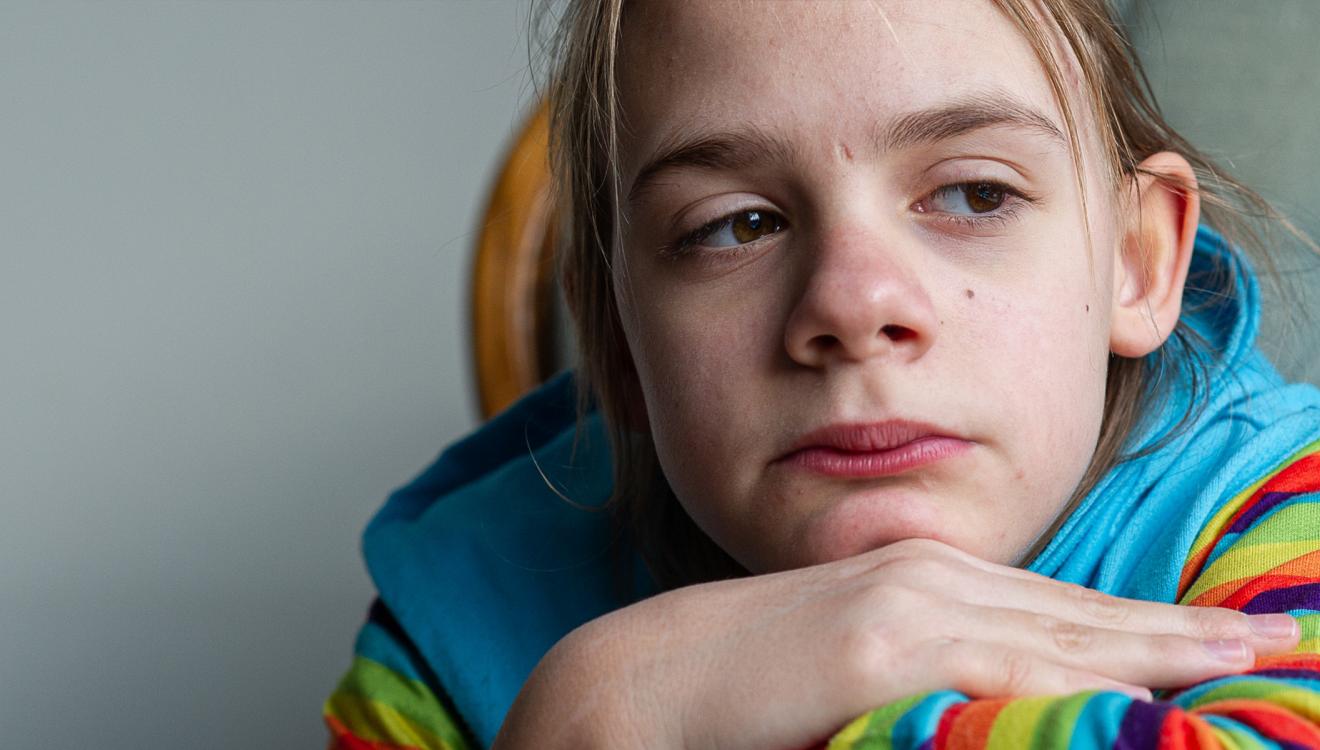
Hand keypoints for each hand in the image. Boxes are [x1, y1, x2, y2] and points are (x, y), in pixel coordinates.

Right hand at [494, 538, 1298, 749]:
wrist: (639, 683)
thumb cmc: (737, 684)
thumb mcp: (844, 664)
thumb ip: (921, 669)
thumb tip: (988, 699)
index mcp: (916, 578)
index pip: (1054, 607)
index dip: (1145, 622)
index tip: (1221, 635)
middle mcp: (925, 576)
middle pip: (1080, 613)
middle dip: (1184, 631)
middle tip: (1278, 641)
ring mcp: (906, 603)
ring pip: (1067, 633)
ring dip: (1165, 648)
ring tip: (1248, 657)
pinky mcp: (882, 646)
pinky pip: (1010, 670)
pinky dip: (1089, 678)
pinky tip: (1154, 693)